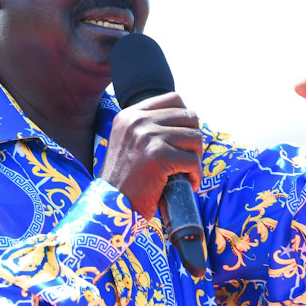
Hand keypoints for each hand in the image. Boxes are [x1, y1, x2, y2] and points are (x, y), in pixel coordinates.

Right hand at [99, 92, 202, 219]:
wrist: (109, 206)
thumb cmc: (123, 181)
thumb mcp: (128, 143)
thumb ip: (149, 128)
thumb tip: (186, 122)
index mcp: (130, 115)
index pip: (173, 99)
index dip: (186, 119)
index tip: (184, 139)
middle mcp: (137, 121)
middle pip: (189, 116)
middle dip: (194, 140)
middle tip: (187, 159)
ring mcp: (148, 136)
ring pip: (195, 137)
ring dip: (196, 158)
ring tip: (187, 172)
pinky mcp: (158, 156)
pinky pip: (193, 161)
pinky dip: (196, 175)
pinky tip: (188, 183)